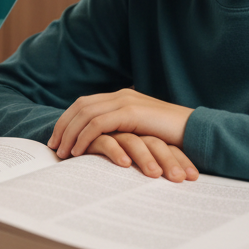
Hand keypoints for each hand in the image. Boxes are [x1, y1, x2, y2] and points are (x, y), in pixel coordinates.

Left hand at [48, 89, 196, 179]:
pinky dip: (84, 136)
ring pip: (86, 113)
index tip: (57, 138)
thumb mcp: (142, 132)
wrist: (196, 130)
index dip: (68, 120)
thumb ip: (124, 132)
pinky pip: (99, 123)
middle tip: (52, 146)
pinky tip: (78, 151)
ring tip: (62, 153)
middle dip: (63, 126)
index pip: (85, 104)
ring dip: (70, 133)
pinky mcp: (131, 112)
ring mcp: (126, 101)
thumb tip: (106, 146)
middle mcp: (121, 95)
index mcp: (122, 97)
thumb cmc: (172, 137)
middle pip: (80, 106)